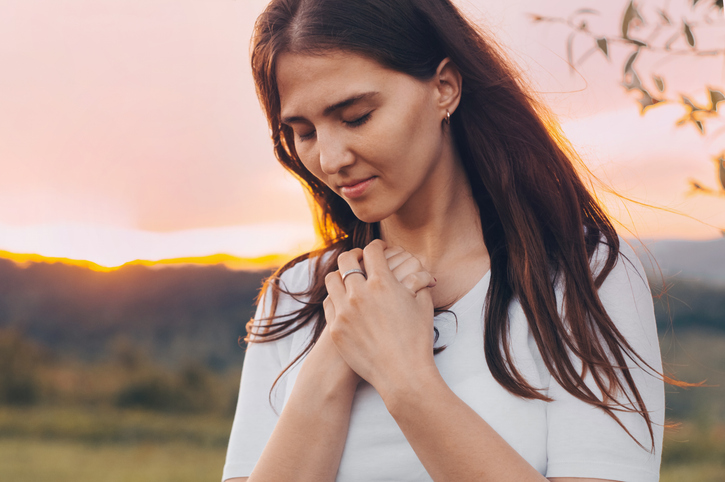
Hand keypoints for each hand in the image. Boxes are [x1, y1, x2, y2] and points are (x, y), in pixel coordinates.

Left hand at [324, 240, 435, 396]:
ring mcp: (344, 311)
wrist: (402, 374)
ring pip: (332, 279)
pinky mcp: (335, 328)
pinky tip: (344, 300)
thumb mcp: (423, 305)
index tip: (379, 249)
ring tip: (349, 279)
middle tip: (361, 259)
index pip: (372, 251)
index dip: (377, 246)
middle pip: (347, 260)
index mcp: (383, 283)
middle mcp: (359, 293)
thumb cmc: (417, 339)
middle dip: (355, 255)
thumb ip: (419, 283)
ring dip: (341, 275)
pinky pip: (328, 303)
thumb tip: (421, 273)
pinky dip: (336, 297)